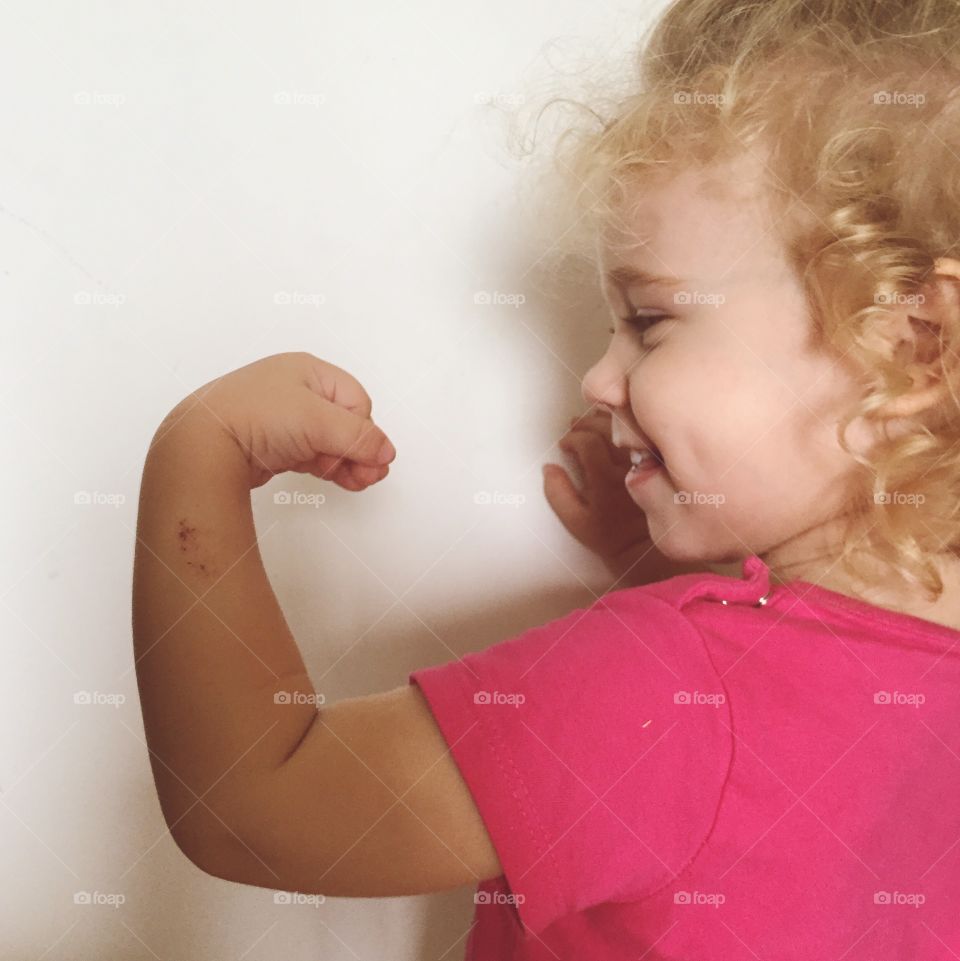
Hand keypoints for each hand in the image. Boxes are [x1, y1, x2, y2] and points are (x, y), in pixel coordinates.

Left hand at [166, 351, 395, 490]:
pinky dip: (328, 467)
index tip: (364, 457)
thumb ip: (357, 437)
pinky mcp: (275, 443)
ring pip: (331, 441)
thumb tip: (386, 451)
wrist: (203, 446)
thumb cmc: (252, 417)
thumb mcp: (317, 421)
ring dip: (347, 462)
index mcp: (308, 370)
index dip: (363, 431)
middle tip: (368, 475)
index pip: (356, 401)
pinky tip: (339, 479)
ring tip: (357, 482)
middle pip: (346, 422)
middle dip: (358, 450)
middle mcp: (297, 390)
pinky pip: (313, 453)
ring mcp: (285, 418)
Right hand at [542, 408, 651, 565]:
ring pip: (629, 427)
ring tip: (595, 422)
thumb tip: (549, 468)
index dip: (571, 438)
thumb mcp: (577, 524)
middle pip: (607, 429)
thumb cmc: (614, 539)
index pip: (586, 443)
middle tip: (576, 426)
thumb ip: (558, 495)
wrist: (652, 551)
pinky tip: (620, 427)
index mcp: (605, 480)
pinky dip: (631, 425)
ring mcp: (648, 461)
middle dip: (586, 423)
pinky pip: (646, 434)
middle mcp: (629, 467)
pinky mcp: (662, 461)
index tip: (565, 442)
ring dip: (608, 420)